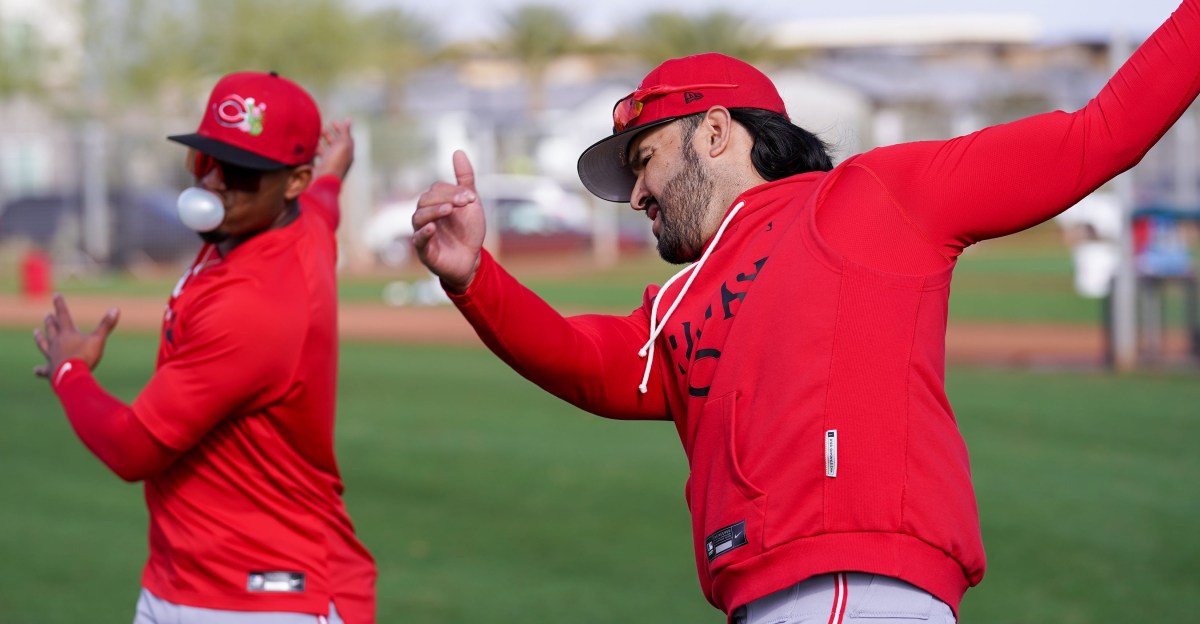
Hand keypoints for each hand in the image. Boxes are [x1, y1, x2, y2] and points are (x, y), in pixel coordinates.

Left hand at [33, 294, 119, 379]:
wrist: (72, 377)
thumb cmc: (85, 357)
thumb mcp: (98, 339)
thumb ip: (106, 325)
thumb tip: (116, 309)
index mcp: (67, 333)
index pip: (63, 315)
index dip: (60, 304)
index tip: (55, 295)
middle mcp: (56, 342)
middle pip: (51, 328)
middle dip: (50, 320)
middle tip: (47, 314)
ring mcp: (51, 356)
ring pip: (43, 344)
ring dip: (40, 338)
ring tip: (35, 332)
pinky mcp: (50, 370)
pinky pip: (43, 369)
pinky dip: (40, 370)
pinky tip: (35, 370)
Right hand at [313, 119, 354, 180]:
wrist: (323, 181)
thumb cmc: (335, 162)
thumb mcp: (343, 145)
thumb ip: (345, 132)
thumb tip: (349, 120)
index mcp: (346, 153)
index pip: (345, 138)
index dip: (340, 129)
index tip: (332, 121)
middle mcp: (337, 159)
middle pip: (333, 144)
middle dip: (327, 135)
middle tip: (319, 127)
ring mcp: (327, 164)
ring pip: (323, 151)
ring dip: (317, 142)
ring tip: (310, 135)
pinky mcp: (317, 169)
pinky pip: (314, 158)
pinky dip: (310, 152)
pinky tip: (304, 147)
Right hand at [412, 150, 486, 292]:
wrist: (472, 260)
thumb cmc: (468, 230)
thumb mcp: (470, 203)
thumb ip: (464, 178)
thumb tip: (458, 151)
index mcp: (435, 203)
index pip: (436, 190)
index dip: (453, 191)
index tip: (470, 198)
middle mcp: (425, 216)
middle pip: (425, 201)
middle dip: (445, 199)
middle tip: (464, 203)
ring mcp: (423, 233)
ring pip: (418, 218)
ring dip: (434, 212)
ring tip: (449, 210)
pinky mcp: (424, 251)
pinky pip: (418, 240)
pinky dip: (423, 233)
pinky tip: (432, 228)